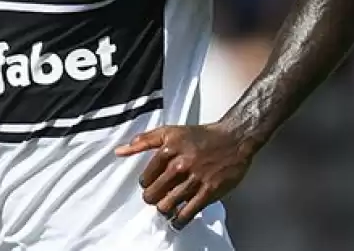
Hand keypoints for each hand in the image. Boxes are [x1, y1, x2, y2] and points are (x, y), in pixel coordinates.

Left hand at [115, 122, 253, 228]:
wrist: (234, 139)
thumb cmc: (201, 136)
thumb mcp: (170, 132)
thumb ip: (144, 141)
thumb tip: (120, 151)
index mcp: (169, 149)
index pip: (146, 177)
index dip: (146, 183)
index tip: (150, 184)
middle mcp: (180, 164)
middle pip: (155, 193)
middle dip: (153, 198)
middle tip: (157, 197)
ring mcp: (195, 179)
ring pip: (168, 205)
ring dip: (165, 209)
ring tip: (166, 207)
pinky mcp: (208, 192)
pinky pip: (188, 213)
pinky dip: (179, 221)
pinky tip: (176, 221)